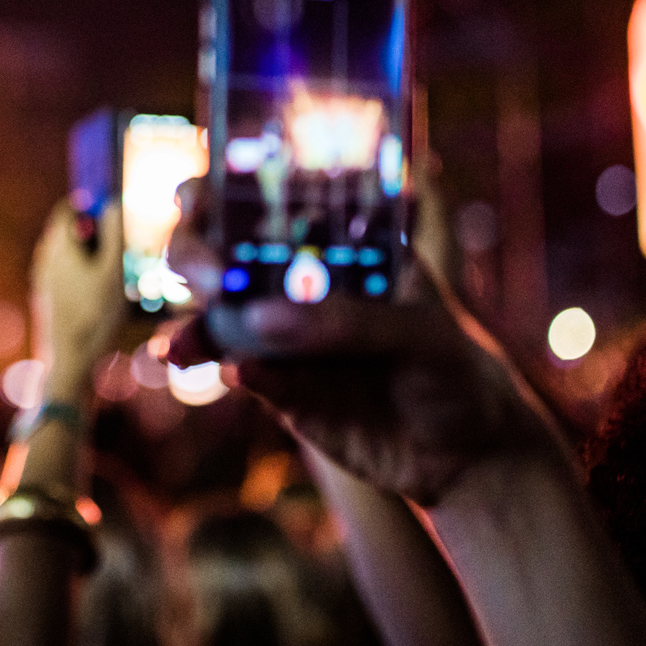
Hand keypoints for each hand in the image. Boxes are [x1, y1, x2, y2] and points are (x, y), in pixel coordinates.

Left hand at [30, 198, 123, 383]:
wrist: (71, 360)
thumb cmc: (95, 315)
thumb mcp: (113, 271)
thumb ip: (114, 234)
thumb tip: (113, 203)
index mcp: (58, 246)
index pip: (68, 208)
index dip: (91, 207)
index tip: (112, 217)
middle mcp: (45, 259)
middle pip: (69, 231)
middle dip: (93, 234)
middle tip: (118, 249)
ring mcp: (44, 280)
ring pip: (68, 255)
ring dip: (90, 256)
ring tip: (113, 276)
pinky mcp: (47, 299)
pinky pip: (66, 275)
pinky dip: (83, 276)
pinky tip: (101, 297)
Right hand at [167, 178, 553, 503]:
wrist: (463, 456)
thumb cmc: (452, 369)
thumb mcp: (416, 332)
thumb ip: (343, 322)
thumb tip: (260, 320)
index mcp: (335, 242)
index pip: (267, 199)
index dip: (221, 190)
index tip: (197, 196)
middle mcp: (297, 281)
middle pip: (221, 250)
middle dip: (196, 254)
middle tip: (209, 280)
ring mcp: (283, 335)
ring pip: (217, 316)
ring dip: (192, 325)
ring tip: (181, 349)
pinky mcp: (279, 389)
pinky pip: (240, 371)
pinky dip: (227, 368)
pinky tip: (232, 374)